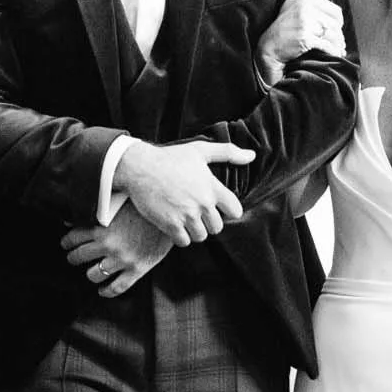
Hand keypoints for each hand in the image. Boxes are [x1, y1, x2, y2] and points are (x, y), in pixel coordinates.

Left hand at [62, 205, 174, 297]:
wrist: (171, 216)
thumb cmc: (144, 208)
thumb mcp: (119, 204)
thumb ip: (95, 212)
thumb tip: (69, 221)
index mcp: (102, 227)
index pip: (73, 238)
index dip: (67, 243)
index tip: (66, 245)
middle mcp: (108, 245)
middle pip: (79, 257)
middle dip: (73, 258)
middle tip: (73, 258)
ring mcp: (122, 259)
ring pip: (94, 275)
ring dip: (90, 274)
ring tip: (91, 273)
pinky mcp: (136, 270)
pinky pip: (116, 287)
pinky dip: (107, 292)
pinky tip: (103, 291)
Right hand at [113, 139, 254, 246]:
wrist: (140, 167)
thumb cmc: (170, 157)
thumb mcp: (200, 150)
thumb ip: (228, 152)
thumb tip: (252, 156)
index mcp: (212, 187)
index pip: (235, 210)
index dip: (229, 211)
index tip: (218, 208)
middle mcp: (203, 203)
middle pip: (217, 227)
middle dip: (209, 223)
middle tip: (197, 213)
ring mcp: (187, 215)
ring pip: (201, 236)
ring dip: (194, 231)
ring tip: (185, 219)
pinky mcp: (171, 224)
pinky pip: (184, 241)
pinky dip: (180, 237)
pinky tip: (175, 225)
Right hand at [257, 0, 345, 85]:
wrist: (270, 46)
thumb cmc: (285, 27)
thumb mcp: (295, 6)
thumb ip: (313, 3)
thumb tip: (337, 12)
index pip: (335, 10)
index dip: (338, 21)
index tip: (336, 28)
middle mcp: (305, 5)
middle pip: (336, 22)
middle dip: (340, 34)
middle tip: (340, 42)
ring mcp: (305, 21)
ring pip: (333, 34)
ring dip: (339, 44)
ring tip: (340, 49)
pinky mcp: (305, 36)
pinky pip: (327, 45)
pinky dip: (334, 51)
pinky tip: (336, 54)